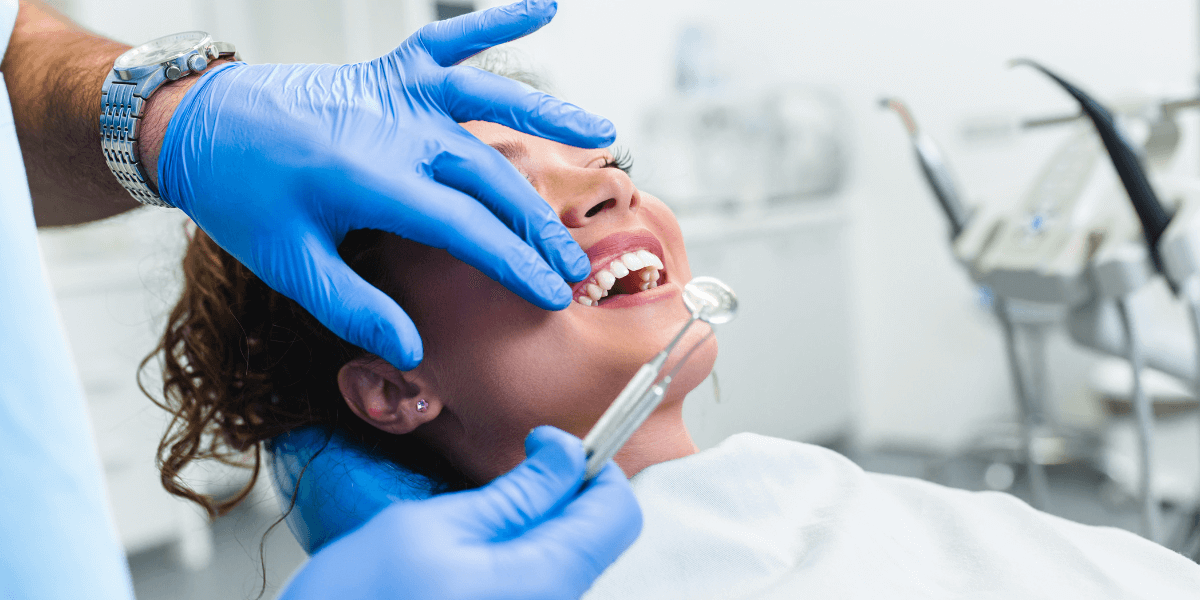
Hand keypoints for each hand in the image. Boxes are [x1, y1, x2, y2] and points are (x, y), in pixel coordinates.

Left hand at [156, 0, 606, 368]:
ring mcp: (396, 93)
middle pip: (490, 176)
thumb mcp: (288, 263)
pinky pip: (451, 40)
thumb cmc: (242, 196)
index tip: (552, 292)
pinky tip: (544, 5)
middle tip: (578, 264)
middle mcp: (394, 129)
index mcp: (369, 179)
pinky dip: (496, 21)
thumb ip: (354, 308)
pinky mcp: (390, 70)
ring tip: (603, 133)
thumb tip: (413, 351)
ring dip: (547, 117)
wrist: (198, 124)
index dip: (515, 262)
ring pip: (488, 101)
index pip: (464, 227)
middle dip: (539, 224)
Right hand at [279, 427, 641, 599]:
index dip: (592, 467)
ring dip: (537, 526)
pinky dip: (518, 557)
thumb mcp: (432, 529)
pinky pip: (537, 585)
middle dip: (563, 493)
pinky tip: (471, 554)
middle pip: (596, 537)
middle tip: (511, 472)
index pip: (617, 512)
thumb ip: (513, 495)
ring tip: (477, 519)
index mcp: (543, 581)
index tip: (550, 447)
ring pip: (567, 560)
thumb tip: (564, 455)